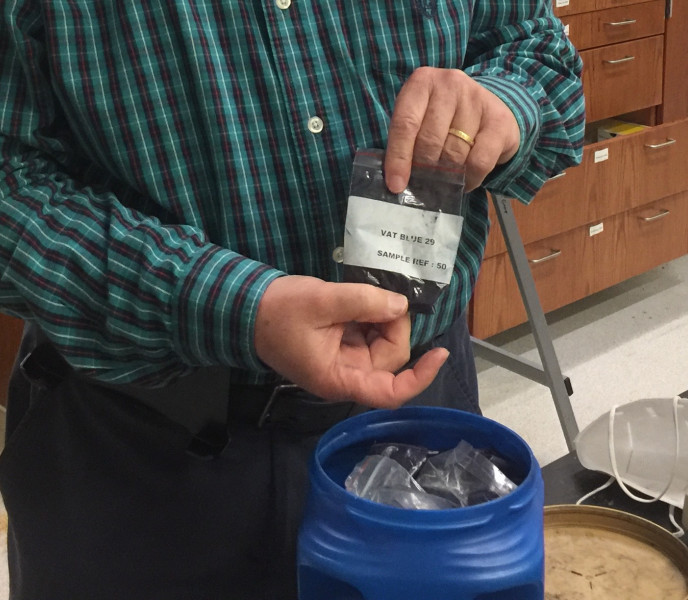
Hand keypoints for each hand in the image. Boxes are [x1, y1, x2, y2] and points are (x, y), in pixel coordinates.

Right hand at [253, 276, 447, 406]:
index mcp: (339, 378)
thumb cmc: (279, 311)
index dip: (420, 377)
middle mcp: (346, 374)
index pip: (390, 392)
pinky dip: (372, 315)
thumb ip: (364, 302)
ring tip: (363, 295)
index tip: (440, 353)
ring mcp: (344, 359)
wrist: (247, 307)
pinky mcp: (342, 343)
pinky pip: (369, 333)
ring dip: (382, 318)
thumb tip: (400, 305)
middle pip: (390, 358)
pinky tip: (361, 298)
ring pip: (382, 343)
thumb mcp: (322, 300)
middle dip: (393, 326)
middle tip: (380, 297)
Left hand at [384, 67, 519, 193]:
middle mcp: (450, 83)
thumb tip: (397, 181)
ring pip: (454, 153)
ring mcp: (476, 98)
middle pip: (429, 140)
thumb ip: (408, 141)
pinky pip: (479, 162)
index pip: (405, 123)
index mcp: (422, 82)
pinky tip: (465, 180)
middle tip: (424, 184)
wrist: (491, 107)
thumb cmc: (447, 117)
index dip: (398, 157)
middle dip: (424, 169)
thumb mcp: (422, 118)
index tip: (396, 185)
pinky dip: (469, 178)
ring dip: (447, 176)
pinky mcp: (499, 119)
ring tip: (445, 181)